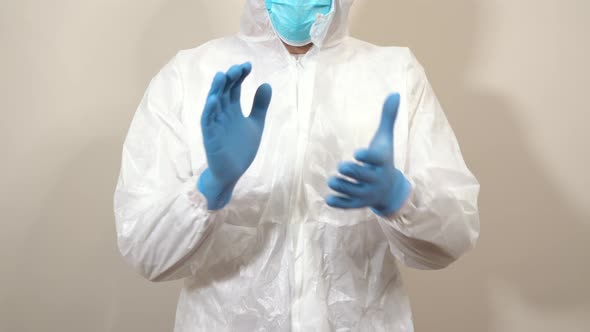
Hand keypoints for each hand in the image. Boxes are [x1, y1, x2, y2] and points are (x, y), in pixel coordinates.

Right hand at [198, 63, 272, 209]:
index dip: (240, 75)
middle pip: (223, 91)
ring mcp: (215, 124)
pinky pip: (207, 121)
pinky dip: (209, 110)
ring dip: (216, 89)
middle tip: (238, 68)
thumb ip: (260, 106)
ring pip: (213, 103)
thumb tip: (266, 84)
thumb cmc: (241, 149)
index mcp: (233, 109)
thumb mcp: (256, 124)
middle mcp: (222, 113)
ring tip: (222, 75)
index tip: (248, 66)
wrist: (232, 173)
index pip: (234, 87)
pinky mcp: (210, 137)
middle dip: (230, 79)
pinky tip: (213, 99)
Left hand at [326, 93, 411, 216]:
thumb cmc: (383, 159)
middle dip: (352, 172)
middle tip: (342, 167)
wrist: (390, 189)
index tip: (357, 153)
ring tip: (332, 181)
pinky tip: (328, 198)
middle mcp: (377, 179)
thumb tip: (395, 93)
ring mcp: (368, 193)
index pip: (376, 159)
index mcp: (383, 162)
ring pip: (354, 191)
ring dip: (342, 186)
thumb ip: (387, 118)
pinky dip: (339, 203)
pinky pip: (349, 205)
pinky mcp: (359, 203)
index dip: (367, 157)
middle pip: (364, 176)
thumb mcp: (385, 139)